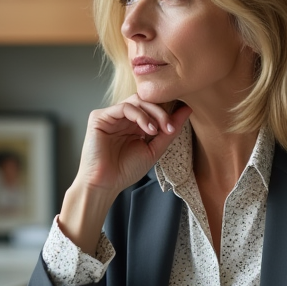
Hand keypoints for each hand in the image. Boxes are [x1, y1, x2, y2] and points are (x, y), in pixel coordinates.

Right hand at [58, 97, 192, 253]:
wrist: (105, 184)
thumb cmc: (125, 171)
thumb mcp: (153, 149)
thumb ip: (168, 131)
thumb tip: (187, 110)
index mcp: (133, 124)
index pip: (151, 107)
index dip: (166, 112)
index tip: (177, 125)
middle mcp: (121, 118)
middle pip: (145, 101)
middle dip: (161, 112)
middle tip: (169, 127)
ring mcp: (110, 116)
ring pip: (136, 101)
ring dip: (152, 113)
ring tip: (158, 130)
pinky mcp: (99, 117)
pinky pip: (124, 107)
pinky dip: (140, 115)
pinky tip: (148, 129)